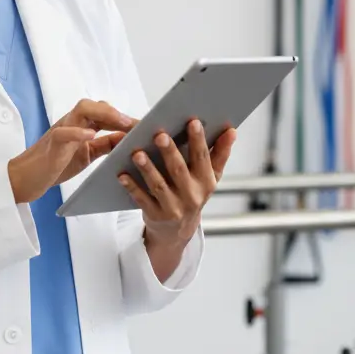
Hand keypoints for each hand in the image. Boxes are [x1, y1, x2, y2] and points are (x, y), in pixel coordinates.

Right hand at [8, 99, 135, 203]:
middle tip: (136, 124)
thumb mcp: (86, 155)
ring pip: (82, 110)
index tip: (145, 126)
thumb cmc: (55, 164)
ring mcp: (61, 131)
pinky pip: (63, 132)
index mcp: (80, 125)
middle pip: (94, 106)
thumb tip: (127, 139)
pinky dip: (77, 132)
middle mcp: (71, 123)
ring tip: (122, 123)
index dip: (124, 118)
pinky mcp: (52, 144)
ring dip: (104, 114)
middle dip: (117, 113)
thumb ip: (104, 145)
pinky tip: (90, 135)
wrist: (25, 178)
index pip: (104, 113)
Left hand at [118, 119, 236, 244]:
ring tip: (137, 153)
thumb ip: (220, 153)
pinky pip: (142, 199)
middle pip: (179, 170)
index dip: (198, 140)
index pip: (202, 158)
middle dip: (170, 152)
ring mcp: (172, 207)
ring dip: (148, 169)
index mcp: (206, 182)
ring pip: (159, 185)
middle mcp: (191, 195)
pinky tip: (122, 174)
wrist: (178, 231)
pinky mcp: (155, 215)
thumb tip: (232, 131)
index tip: (192, 122)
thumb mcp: (210, 176)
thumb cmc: (194, 194)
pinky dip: (132, 187)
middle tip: (159, 135)